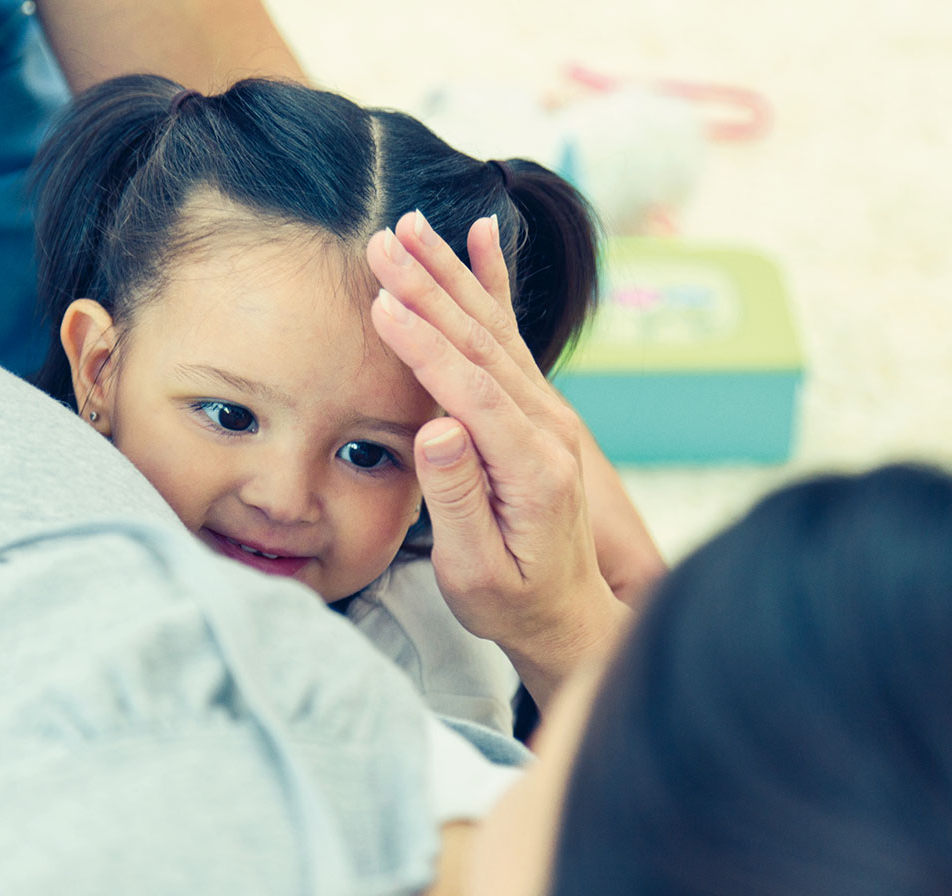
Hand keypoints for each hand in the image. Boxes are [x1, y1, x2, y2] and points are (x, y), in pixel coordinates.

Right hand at [365, 212, 636, 706]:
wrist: (567, 613)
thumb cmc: (512, 600)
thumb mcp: (478, 570)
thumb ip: (459, 499)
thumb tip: (439, 429)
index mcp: (535, 470)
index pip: (473, 393)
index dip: (427, 348)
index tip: (385, 306)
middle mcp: (549, 430)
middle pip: (483, 345)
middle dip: (430, 288)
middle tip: (383, 242)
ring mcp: (547, 414)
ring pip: (494, 330)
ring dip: (449, 275)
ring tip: (409, 228)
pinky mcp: (535, 409)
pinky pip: (510, 336)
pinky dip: (492, 284)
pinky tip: (481, 238)